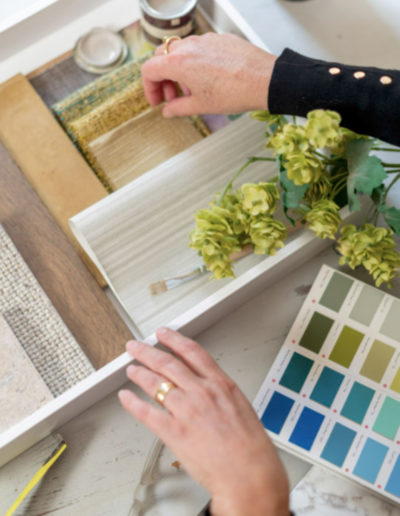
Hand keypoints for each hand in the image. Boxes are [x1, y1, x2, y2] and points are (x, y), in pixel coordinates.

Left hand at [119, 327, 288, 515]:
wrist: (251, 475)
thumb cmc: (252, 447)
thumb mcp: (242, 407)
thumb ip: (221, 394)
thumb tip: (209, 389)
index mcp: (221, 384)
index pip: (192, 352)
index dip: (174, 339)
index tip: (164, 333)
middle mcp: (201, 392)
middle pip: (168, 363)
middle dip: (148, 352)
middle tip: (136, 347)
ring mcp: (186, 411)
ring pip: (155, 384)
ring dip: (139, 373)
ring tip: (131, 369)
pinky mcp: (174, 432)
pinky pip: (146, 412)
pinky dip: (132, 403)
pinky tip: (126, 397)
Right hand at [141, 33, 276, 117]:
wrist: (264, 80)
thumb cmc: (235, 92)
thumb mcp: (202, 106)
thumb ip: (178, 108)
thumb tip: (168, 111)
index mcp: (179, 62)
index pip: (149, 70)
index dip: (149, 89)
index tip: (157, 101)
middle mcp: (189, 46)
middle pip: (162, 58)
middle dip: (163, 79)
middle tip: (172, 97)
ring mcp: (205, 40)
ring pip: (181, 52)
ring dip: (179, 71)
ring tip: (192, 90)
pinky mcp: (219, 39)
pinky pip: (199, 48)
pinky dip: (195, 63)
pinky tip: (208, 79)